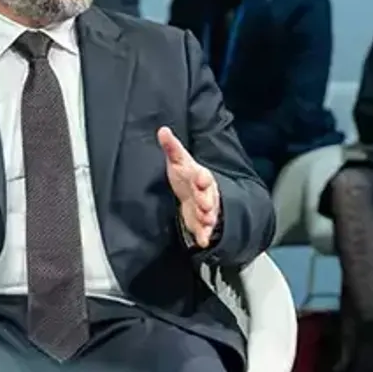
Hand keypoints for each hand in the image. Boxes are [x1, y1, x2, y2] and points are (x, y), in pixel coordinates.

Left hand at [157, 127, 218, 247]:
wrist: (193, 193)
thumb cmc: (185, 175)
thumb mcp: (177, 160)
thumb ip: (171, 147)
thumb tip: (162, 130)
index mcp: (199, 176)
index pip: (203, 175)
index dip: (203, 178)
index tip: (202, 179)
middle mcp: (205, 193)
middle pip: (209, 196)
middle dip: (207, 200)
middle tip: (205, 205)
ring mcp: (205, 209)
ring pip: (210, 213)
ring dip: (209, 218)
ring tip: (207, 221)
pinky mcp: (201, 222)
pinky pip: (205, 230)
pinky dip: (205, 235)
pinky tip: (203, 241)